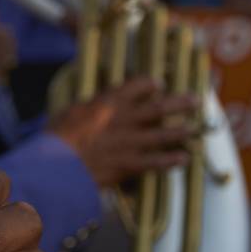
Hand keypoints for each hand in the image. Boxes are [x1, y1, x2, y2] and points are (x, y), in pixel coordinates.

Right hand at [47, 76, 196, 187]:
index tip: (157, 84)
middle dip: (179, 103)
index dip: (149, 84)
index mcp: (108, 103)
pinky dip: (171, 160)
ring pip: (163, 134)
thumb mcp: (69, 112)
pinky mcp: (130, 165)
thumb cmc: (56, 138)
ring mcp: (130, 143)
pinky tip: (184, 158)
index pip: (136, 87)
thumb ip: (89, 107)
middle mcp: (125, 120)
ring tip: (192, 128)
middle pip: (158, 109)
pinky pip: (156, 162)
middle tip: (195, 100)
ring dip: (181, 131)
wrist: (57, 167)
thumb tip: (96, 104)